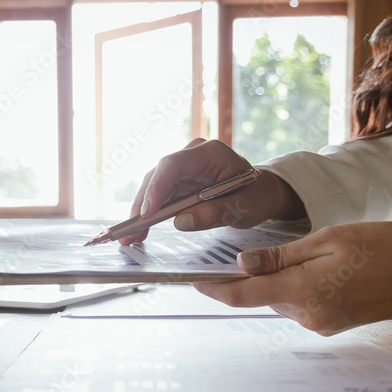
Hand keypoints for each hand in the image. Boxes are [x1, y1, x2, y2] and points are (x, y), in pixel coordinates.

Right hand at [121, 138, 305, 244]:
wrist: (262, 194)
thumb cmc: (256, 197)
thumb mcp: (242, 208)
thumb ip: (214, 214)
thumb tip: (181, 222)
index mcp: (210, 153)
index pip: (173, 164)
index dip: (156, 187)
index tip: (147, 213)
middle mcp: (192, 156)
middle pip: (158, 176)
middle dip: (143, 205)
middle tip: (130, 232)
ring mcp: (184, 168)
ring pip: (154, 188)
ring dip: (142, 213)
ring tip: (131, 237)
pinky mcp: (179, 182)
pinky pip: (159, 197)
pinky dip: (150, 215)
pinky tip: (140, 232)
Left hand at [193, 222, 391, 335]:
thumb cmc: (386, 247)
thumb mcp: (329, 240)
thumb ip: (282, 255)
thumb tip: (243, 264)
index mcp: (304, 293)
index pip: (243, 296)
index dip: (213, 289)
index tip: (193, 280)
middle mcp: (308, 317)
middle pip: (263, 296)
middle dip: (256, 276)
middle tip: (261, 248)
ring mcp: (322, 325)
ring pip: (283, 299)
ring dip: (282, 280)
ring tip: (311, 253)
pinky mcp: (333, 325)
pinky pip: (303, 304)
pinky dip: (301, 287)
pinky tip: (324, 267)